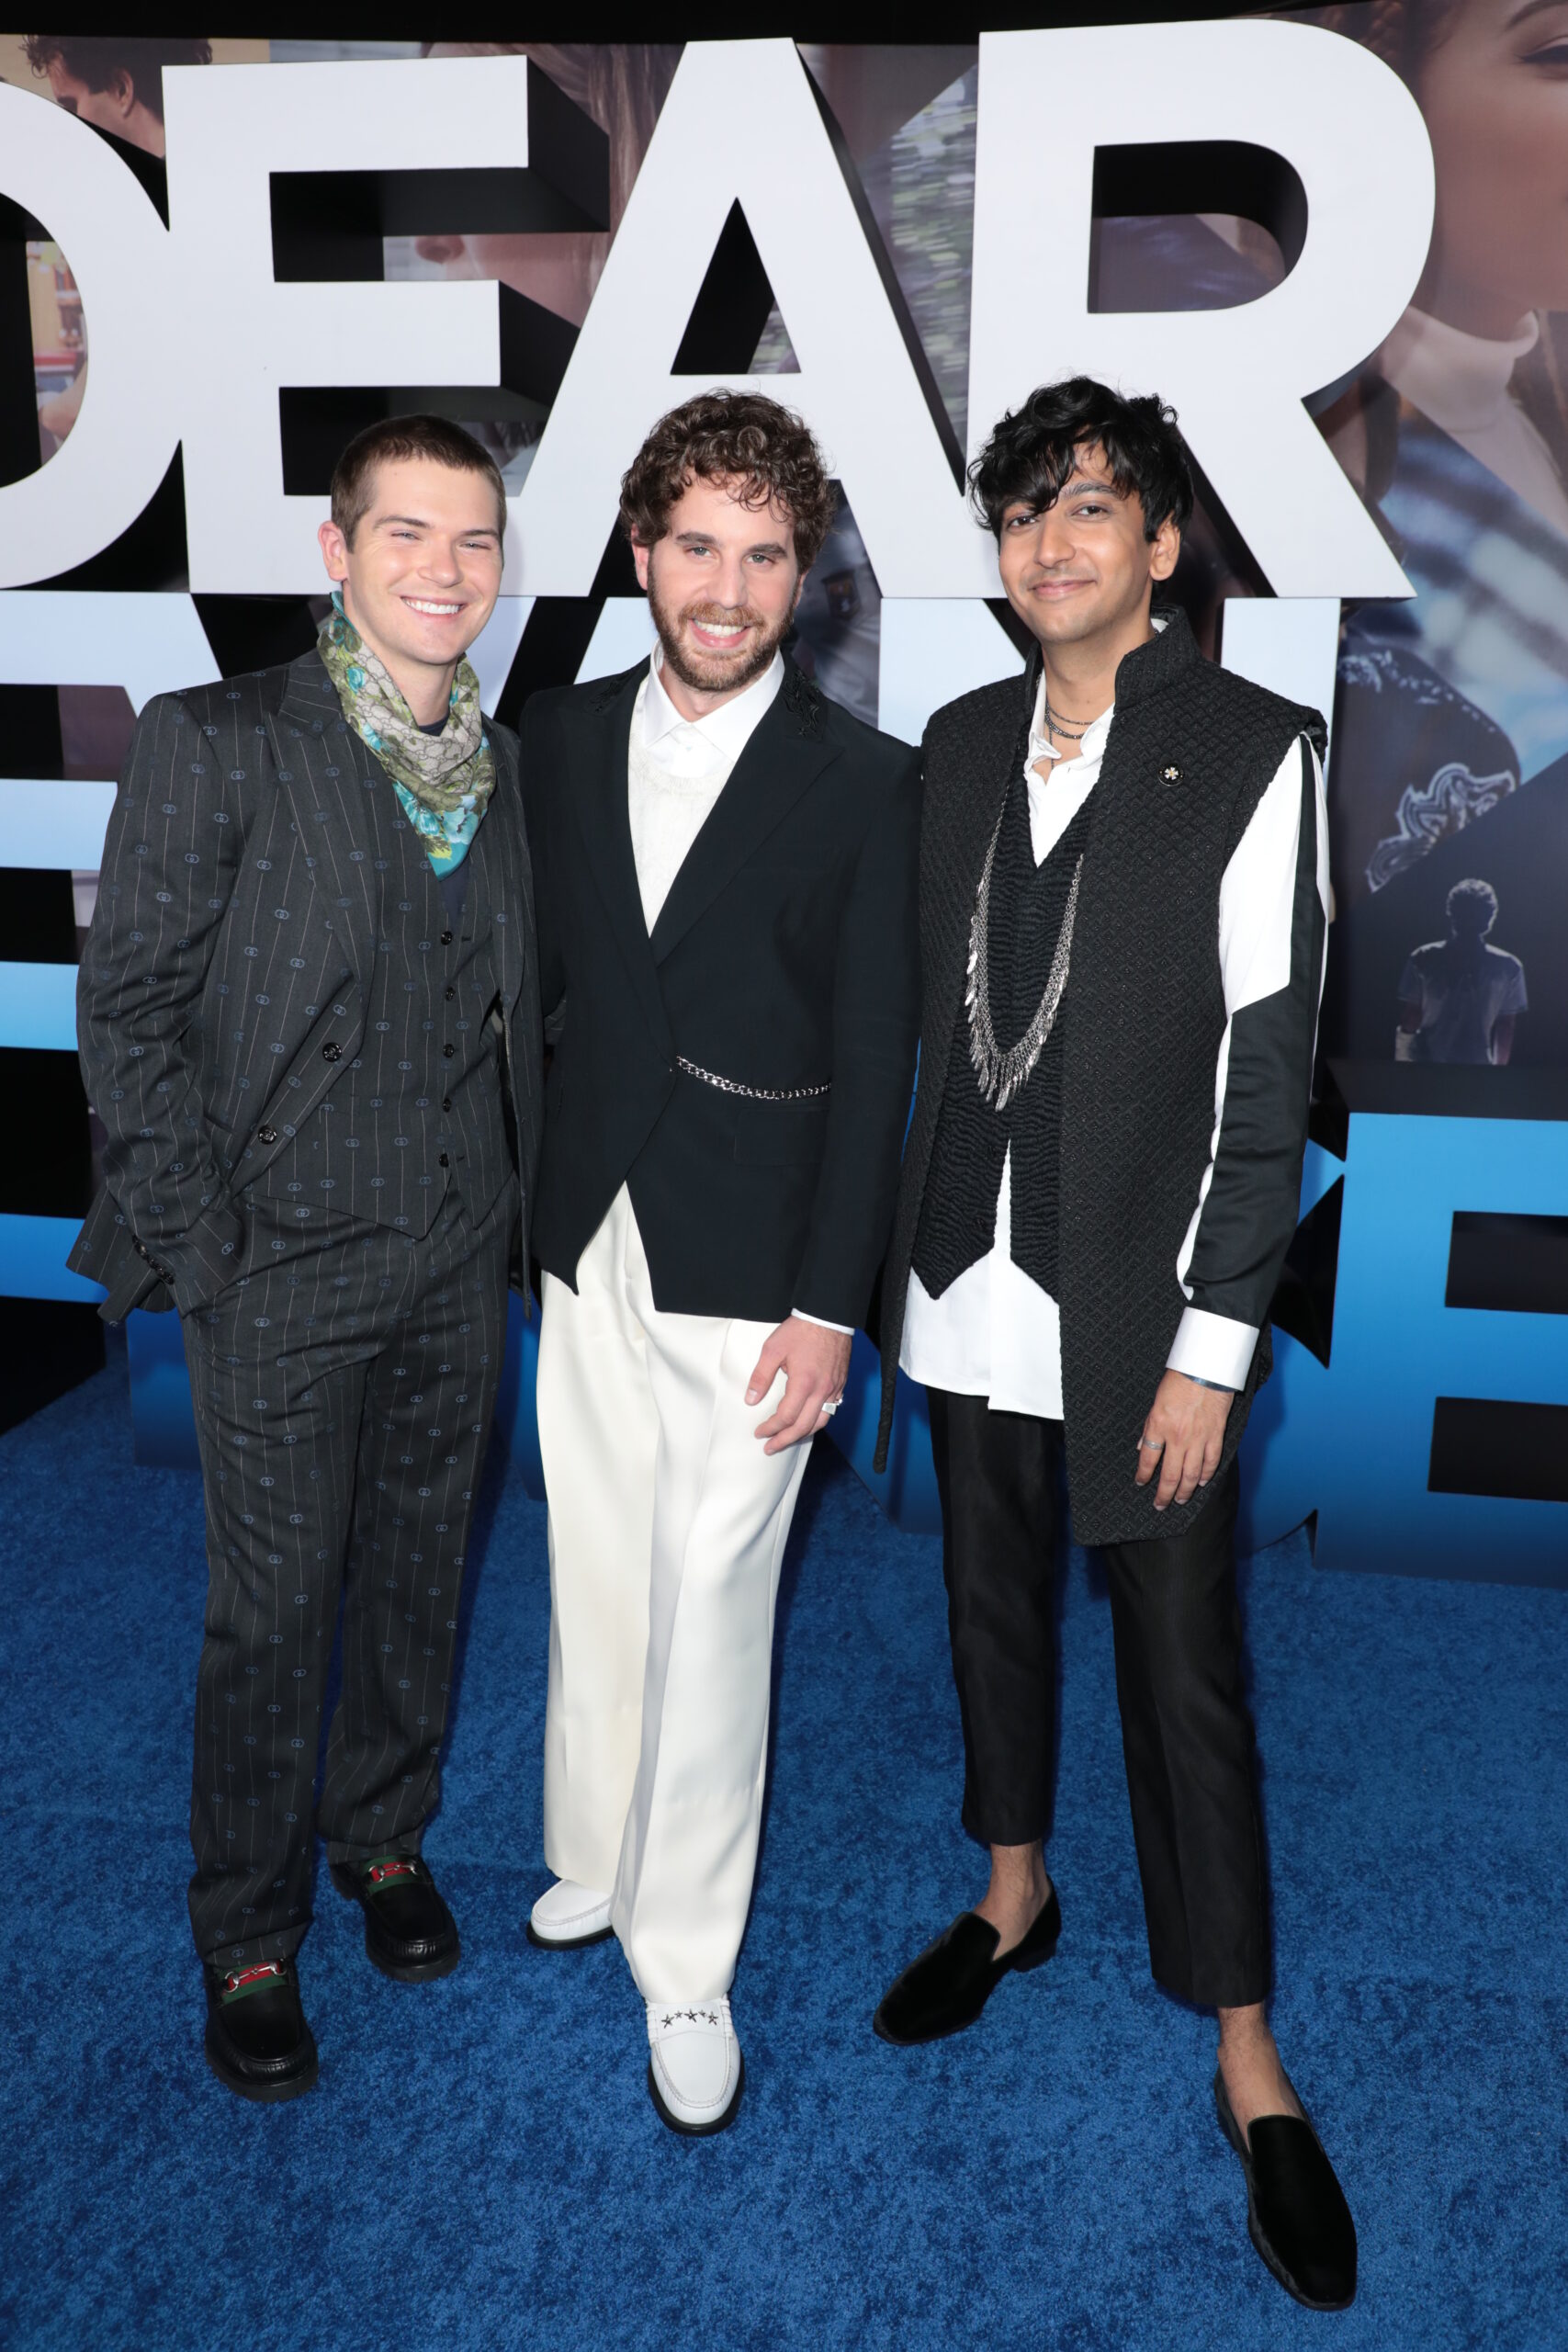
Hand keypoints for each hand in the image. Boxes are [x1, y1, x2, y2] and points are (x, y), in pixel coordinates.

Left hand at [746, 1316, 851, 1454]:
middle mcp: (821, 1390)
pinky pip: (831, 1410)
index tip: (759, 1432)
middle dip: (784, 1440)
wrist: (828, 1316)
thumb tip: (751, 1399)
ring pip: (820, 1422)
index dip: (771, 1428)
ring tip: (788, 1439)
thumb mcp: (772, 1350)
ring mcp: (834, 1389)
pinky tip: (808, 1421)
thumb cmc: (801, 1331)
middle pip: (803, 1426)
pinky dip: (817, 1421)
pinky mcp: (840, 1384)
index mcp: (803, 1383)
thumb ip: (761, 1376)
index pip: (786, 1417)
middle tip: (770, 1447)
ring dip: (802, 1434)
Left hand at [1134, 1369, 1233, 1511]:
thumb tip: (1141, 1447)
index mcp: (1159, 1426)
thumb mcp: (1155, 1403)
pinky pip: (1211, 1462)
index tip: (1141, 1483)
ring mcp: (1198, 1439)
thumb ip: (1149, 1427)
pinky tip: (1200, 1482)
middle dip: (1164, 1494)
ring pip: (1190, 1474)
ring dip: (1184, 1491)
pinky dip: (1206, 1475)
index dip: (1143, 1475)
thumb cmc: (1179, 1381)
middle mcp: (1178, 1437)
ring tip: (1180, 1500)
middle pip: (1169, 1474)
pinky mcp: (1215, 1436)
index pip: (1147, 1459)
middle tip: (1161, 1505)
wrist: (1206, 1370)